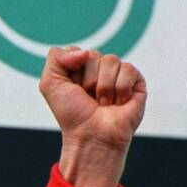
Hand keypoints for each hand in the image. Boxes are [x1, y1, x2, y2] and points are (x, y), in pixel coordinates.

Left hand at [39, 47, 146, 186]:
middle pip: (93, 55)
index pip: (77, 52)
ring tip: (103, 103)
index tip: (72, 90)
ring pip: (111, 60)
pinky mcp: (136, 81)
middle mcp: (99, 70)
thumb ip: (56, 58)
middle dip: (87, 80)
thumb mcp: (50, 84)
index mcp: (79, 69)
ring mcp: (118, 75)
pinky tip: (118, 103)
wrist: (91, 135)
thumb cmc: (72, 114)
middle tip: (88, 98)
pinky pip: (128, 69)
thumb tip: (84, 51)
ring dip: (103, 87)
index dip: (72, 71)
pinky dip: (119, 89)